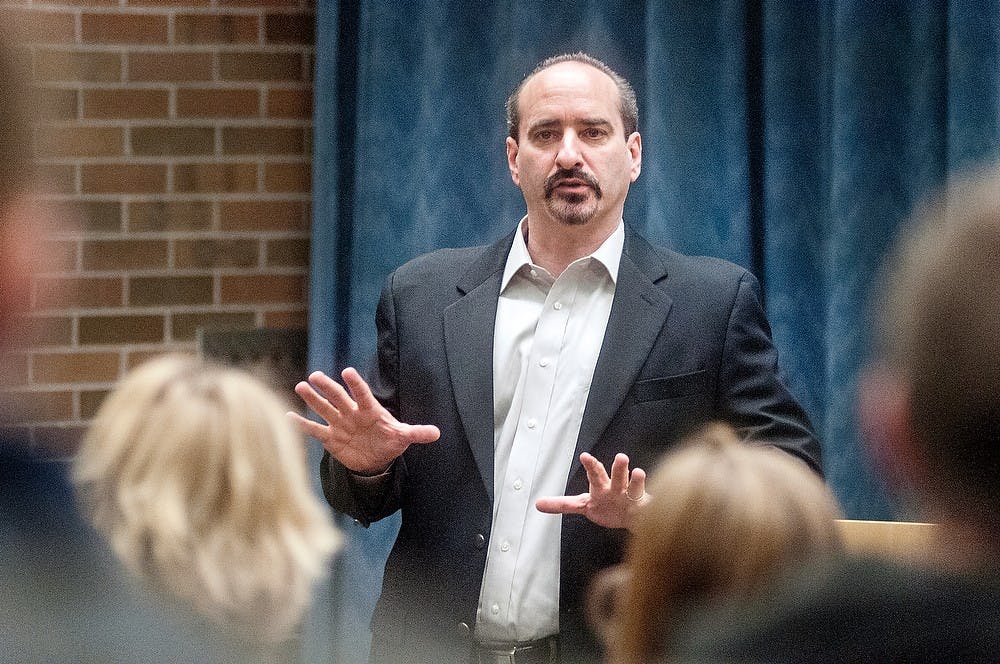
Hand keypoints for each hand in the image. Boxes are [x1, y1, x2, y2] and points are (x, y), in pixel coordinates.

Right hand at [288, 367, 439, 474]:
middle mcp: (352, 413)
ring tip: (301, 386)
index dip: (356, 383)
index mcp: (370, 410)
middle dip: (328, 387)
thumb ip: (417, 433)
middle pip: (339, 397)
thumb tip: (437, 433)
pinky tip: (288, 415)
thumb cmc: (389, 441)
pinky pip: (315, 430)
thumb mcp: (403, 437)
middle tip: (316, 376)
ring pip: (324, 409)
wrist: (375, 459)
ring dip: (313, 399)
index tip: (348, 372)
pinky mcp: (330, 438)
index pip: (362, 394)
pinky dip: (302, 424)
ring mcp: (339, 424)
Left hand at [535, 452, 648, 529]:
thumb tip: (537, 504)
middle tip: (620, 457)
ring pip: (634, 486)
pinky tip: (657, 500)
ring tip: (638, 472)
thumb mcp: (583, 505)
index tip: (584, 456)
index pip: (594, 474)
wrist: (632, 517)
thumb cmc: (608, 506)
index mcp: (601, 487)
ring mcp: (631, 496)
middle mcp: (617, 487)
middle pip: (616, 476)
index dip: (590, 465)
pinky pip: (648, 505)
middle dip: (618, 467)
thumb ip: (562, 504)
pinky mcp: (644, 507)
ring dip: (636, 479)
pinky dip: (652, 502)